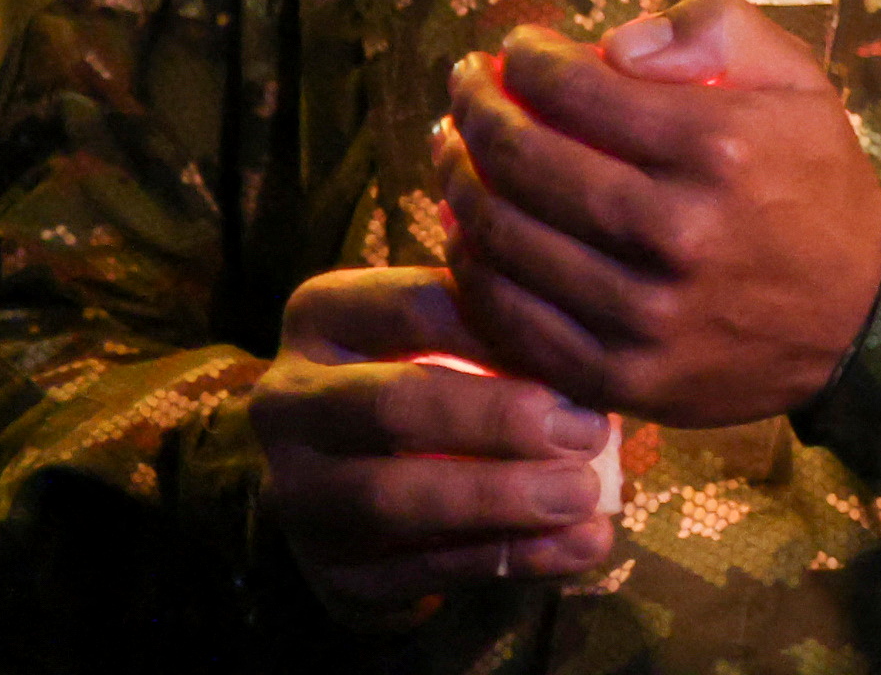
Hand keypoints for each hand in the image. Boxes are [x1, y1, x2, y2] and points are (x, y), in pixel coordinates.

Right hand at [250, 267, 617, 612]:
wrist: (366, 472)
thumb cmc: (440, 372)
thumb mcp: (460, 332)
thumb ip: (507, 333)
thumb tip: (593, 358)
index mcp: (324, 315)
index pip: (416, 308)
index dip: (505, 333)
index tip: (586, 354)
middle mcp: (287, 400)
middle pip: (392, 404)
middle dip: (499, 421)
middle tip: (588, 433)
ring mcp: (294, 491)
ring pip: (390, 497)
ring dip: (499, 499)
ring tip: (584, 496)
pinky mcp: (323, 568)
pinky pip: (411, 570)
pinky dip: (501, 560)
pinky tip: (573, 546)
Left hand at [433, 0, 880, 426]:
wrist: (856, 318)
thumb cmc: (814, 183)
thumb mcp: (797, 80)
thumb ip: (713, 30)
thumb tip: (610, 46)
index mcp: (719, 147)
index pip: (578, 90)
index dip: (527, 61)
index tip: (513, 48)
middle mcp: (677, 230)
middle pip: (526, 161)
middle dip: (478, 112)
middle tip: (465, 88)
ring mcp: (643, 313)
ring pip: (506, 238)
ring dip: (460, 184)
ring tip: (454, 149)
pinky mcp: (620, 376)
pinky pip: (512, 320)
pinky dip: (473, 269)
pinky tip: (467, 231)